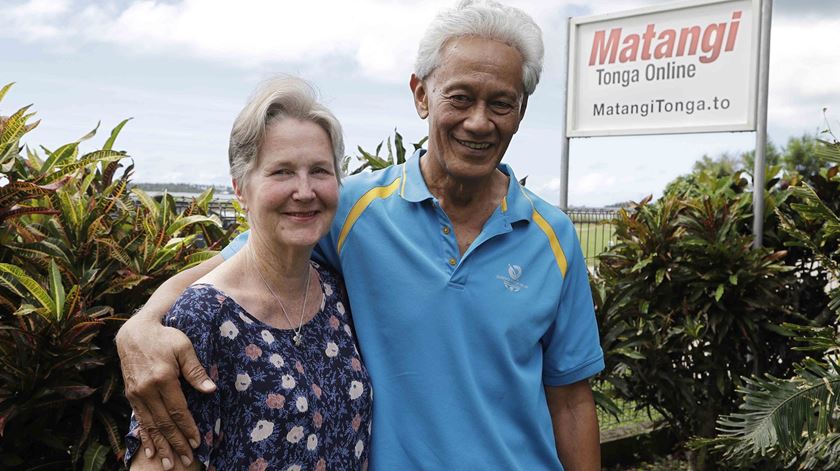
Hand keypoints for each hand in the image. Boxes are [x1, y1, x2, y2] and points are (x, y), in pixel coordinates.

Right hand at [117, 317, 215, 469]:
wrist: (134, 333)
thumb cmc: (164, 337)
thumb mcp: (184, 347)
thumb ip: (196, 370)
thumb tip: (211, 390)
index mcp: (163, 378)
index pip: (178, 410)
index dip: (187, 428)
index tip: (197, 442)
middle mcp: (147, 390)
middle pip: (164, 422)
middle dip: (176, 443)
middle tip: (187, 459)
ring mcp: (136, 394)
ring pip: (151, 425)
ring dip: (161, 446)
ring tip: (168, 463)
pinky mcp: (131, 395)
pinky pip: (139, 420)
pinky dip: (145, 437)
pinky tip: (150, 451)